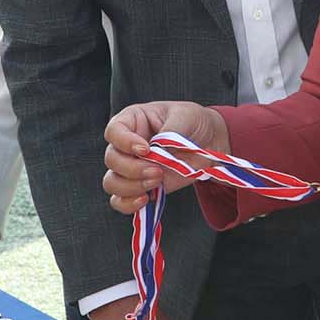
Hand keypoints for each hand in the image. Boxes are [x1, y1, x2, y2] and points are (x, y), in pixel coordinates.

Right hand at [103, 102, 230, 214]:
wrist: (208, 141)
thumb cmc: (192, 121)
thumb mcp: (185, 116)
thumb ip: (170, 132)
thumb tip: (157, 150)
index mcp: (132, 121)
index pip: (114, 131)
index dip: (124, 142)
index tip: (145, 149)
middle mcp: (125, 145)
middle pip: (111, 160)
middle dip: (132, 169)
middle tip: (157, 171)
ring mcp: (131, 168)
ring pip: (112, 182)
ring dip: (131, 186)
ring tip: (157, 181)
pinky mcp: (140, 187)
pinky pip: (121, 201)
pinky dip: (129, 204)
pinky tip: (145, 199)